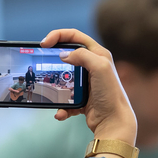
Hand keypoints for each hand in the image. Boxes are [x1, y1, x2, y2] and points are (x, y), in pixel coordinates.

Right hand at [40, 29, 136, 146]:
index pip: (75, 36)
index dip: (58, 35)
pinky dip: (61, 106)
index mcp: (98, 54)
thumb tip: (64, 55)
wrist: (114, 122)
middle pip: (67, 56)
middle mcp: (93, 66)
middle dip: (54, 60)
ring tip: (53, 94)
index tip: (44, 43)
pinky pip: (65, 99)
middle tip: (44, 64)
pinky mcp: (82, 98)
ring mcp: (87, 83)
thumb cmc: (110, 94)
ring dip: (56, 88)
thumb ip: (82, 55)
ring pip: (64, 79)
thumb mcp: (99, 67)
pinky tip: (61, 112)